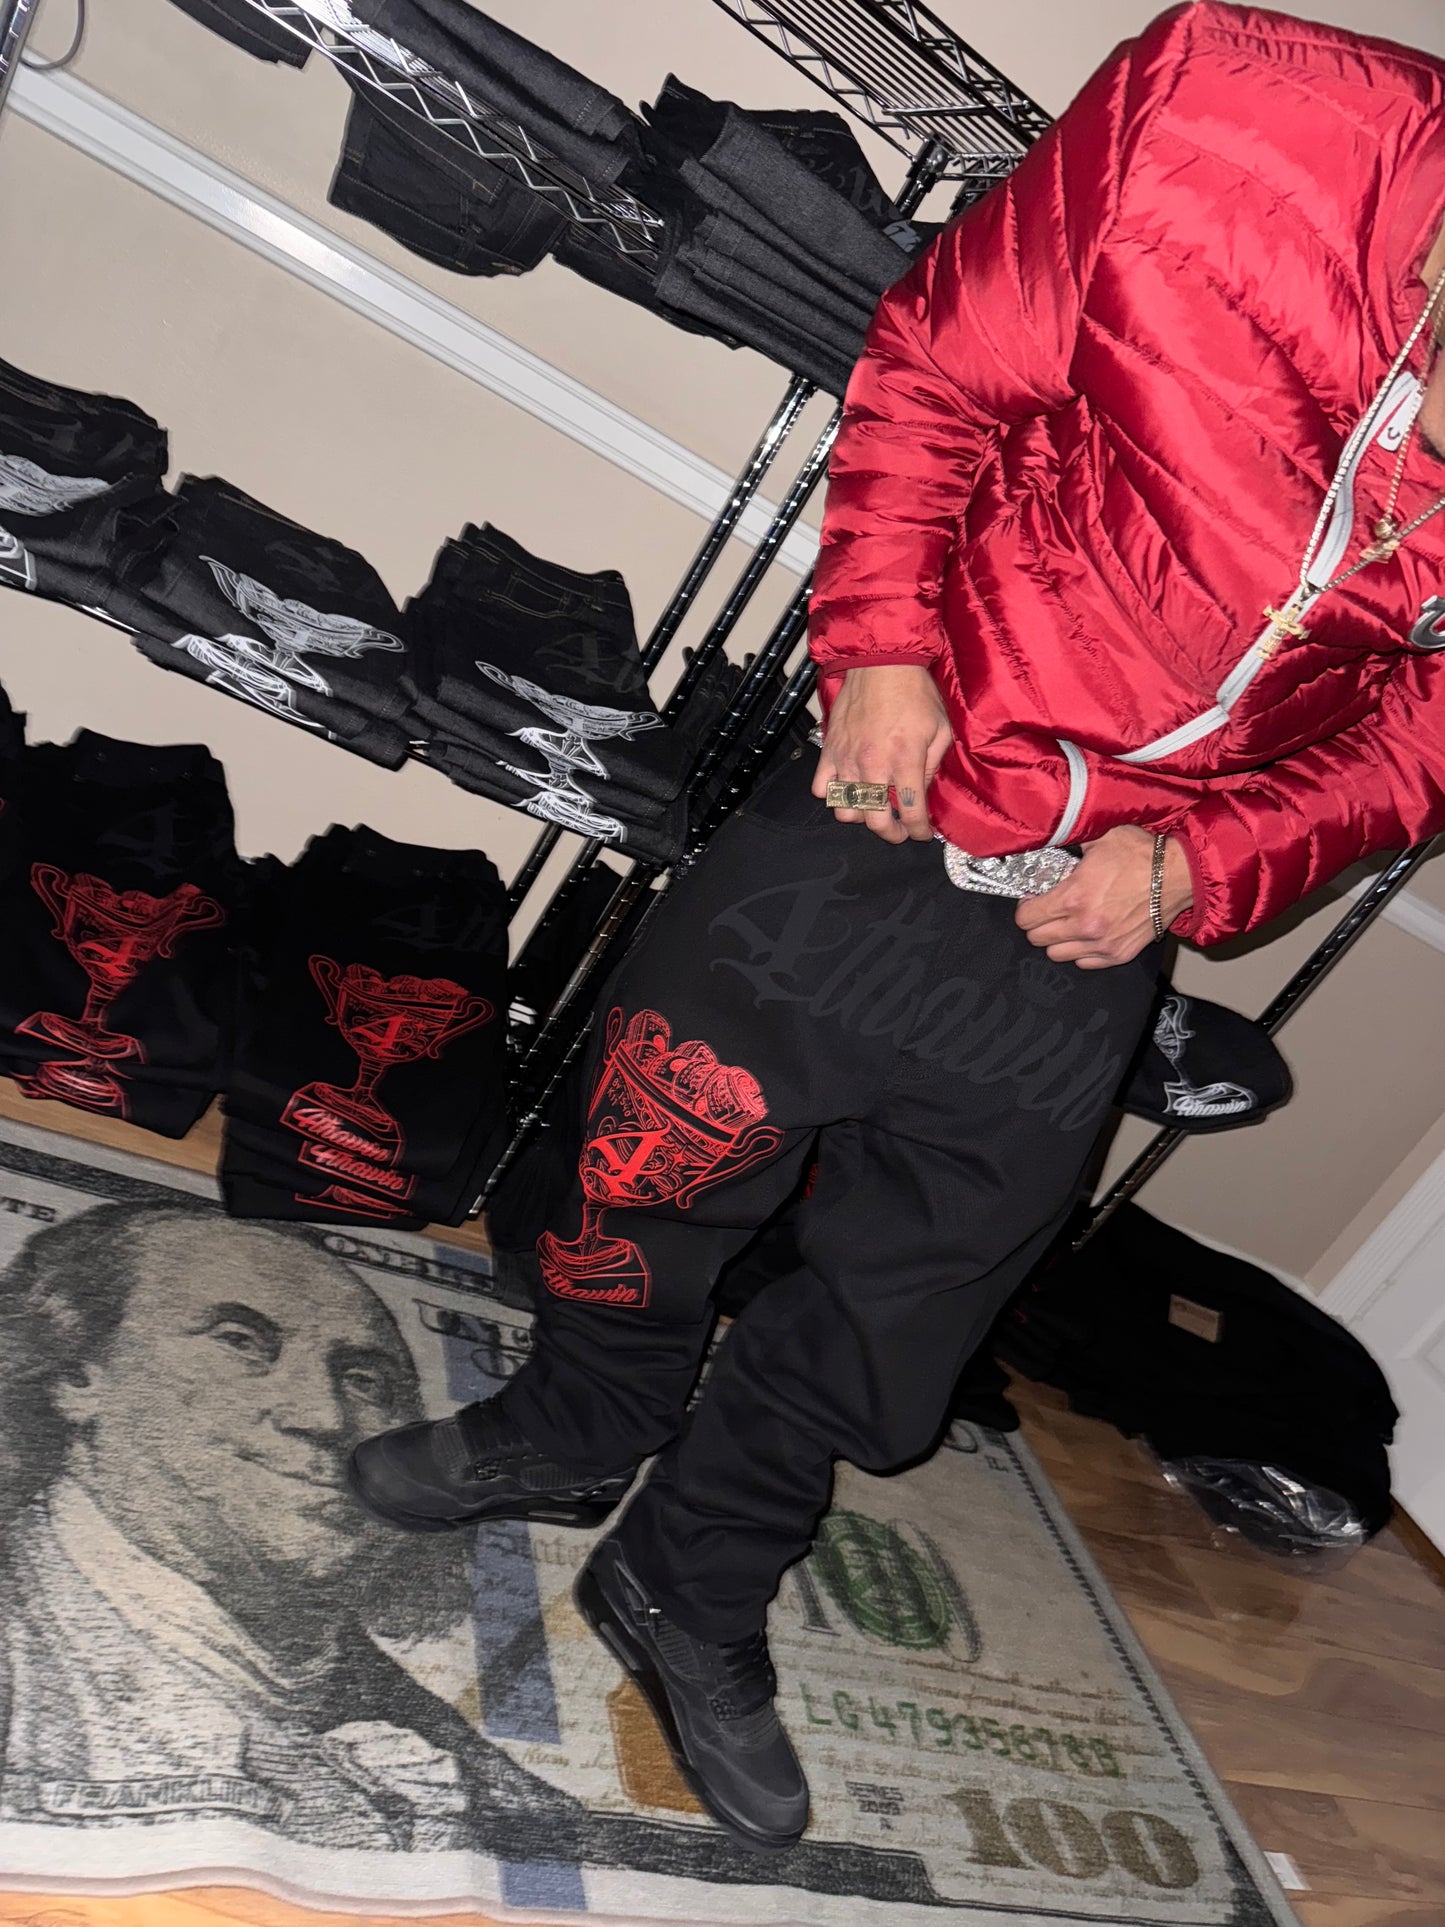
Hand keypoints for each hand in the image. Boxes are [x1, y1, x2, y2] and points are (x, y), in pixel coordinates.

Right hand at [813, 663, 952, 842]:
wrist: (882, 664)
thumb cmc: (914, 693)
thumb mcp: (940, 729)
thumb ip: (933, 766)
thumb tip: (923, 791)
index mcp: (905, 759)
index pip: (911, 811)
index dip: (919, 831)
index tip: (921, 833)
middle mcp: (873, 764)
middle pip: (876, 821)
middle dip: (890, 834)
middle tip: (898, 831)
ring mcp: (847, 760)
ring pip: (846, 811)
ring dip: (861, 816)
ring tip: (873, 808)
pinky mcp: (830, 751)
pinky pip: (822, 789)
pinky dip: (833, 795)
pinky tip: (848, 788)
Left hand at [1015, 826, 1192, 967]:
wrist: (1178, 875)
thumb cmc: (1140, 855)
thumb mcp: (1098, 840)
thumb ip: (1069, 847)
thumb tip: (1050, 843)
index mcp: (1073, 897)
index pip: (1026, 918)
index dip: (1026, 908)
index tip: (1032, 901)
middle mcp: (1084, 926)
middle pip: (1037, 939)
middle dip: (1038, 924)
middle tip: (1048, 911)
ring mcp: (1102, 944)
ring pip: (1057, 955)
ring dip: (1057, 940)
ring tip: (1067, 924)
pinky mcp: (1119, 954)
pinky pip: (1084, 963)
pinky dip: (1080, 952)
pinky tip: (1087, 935)